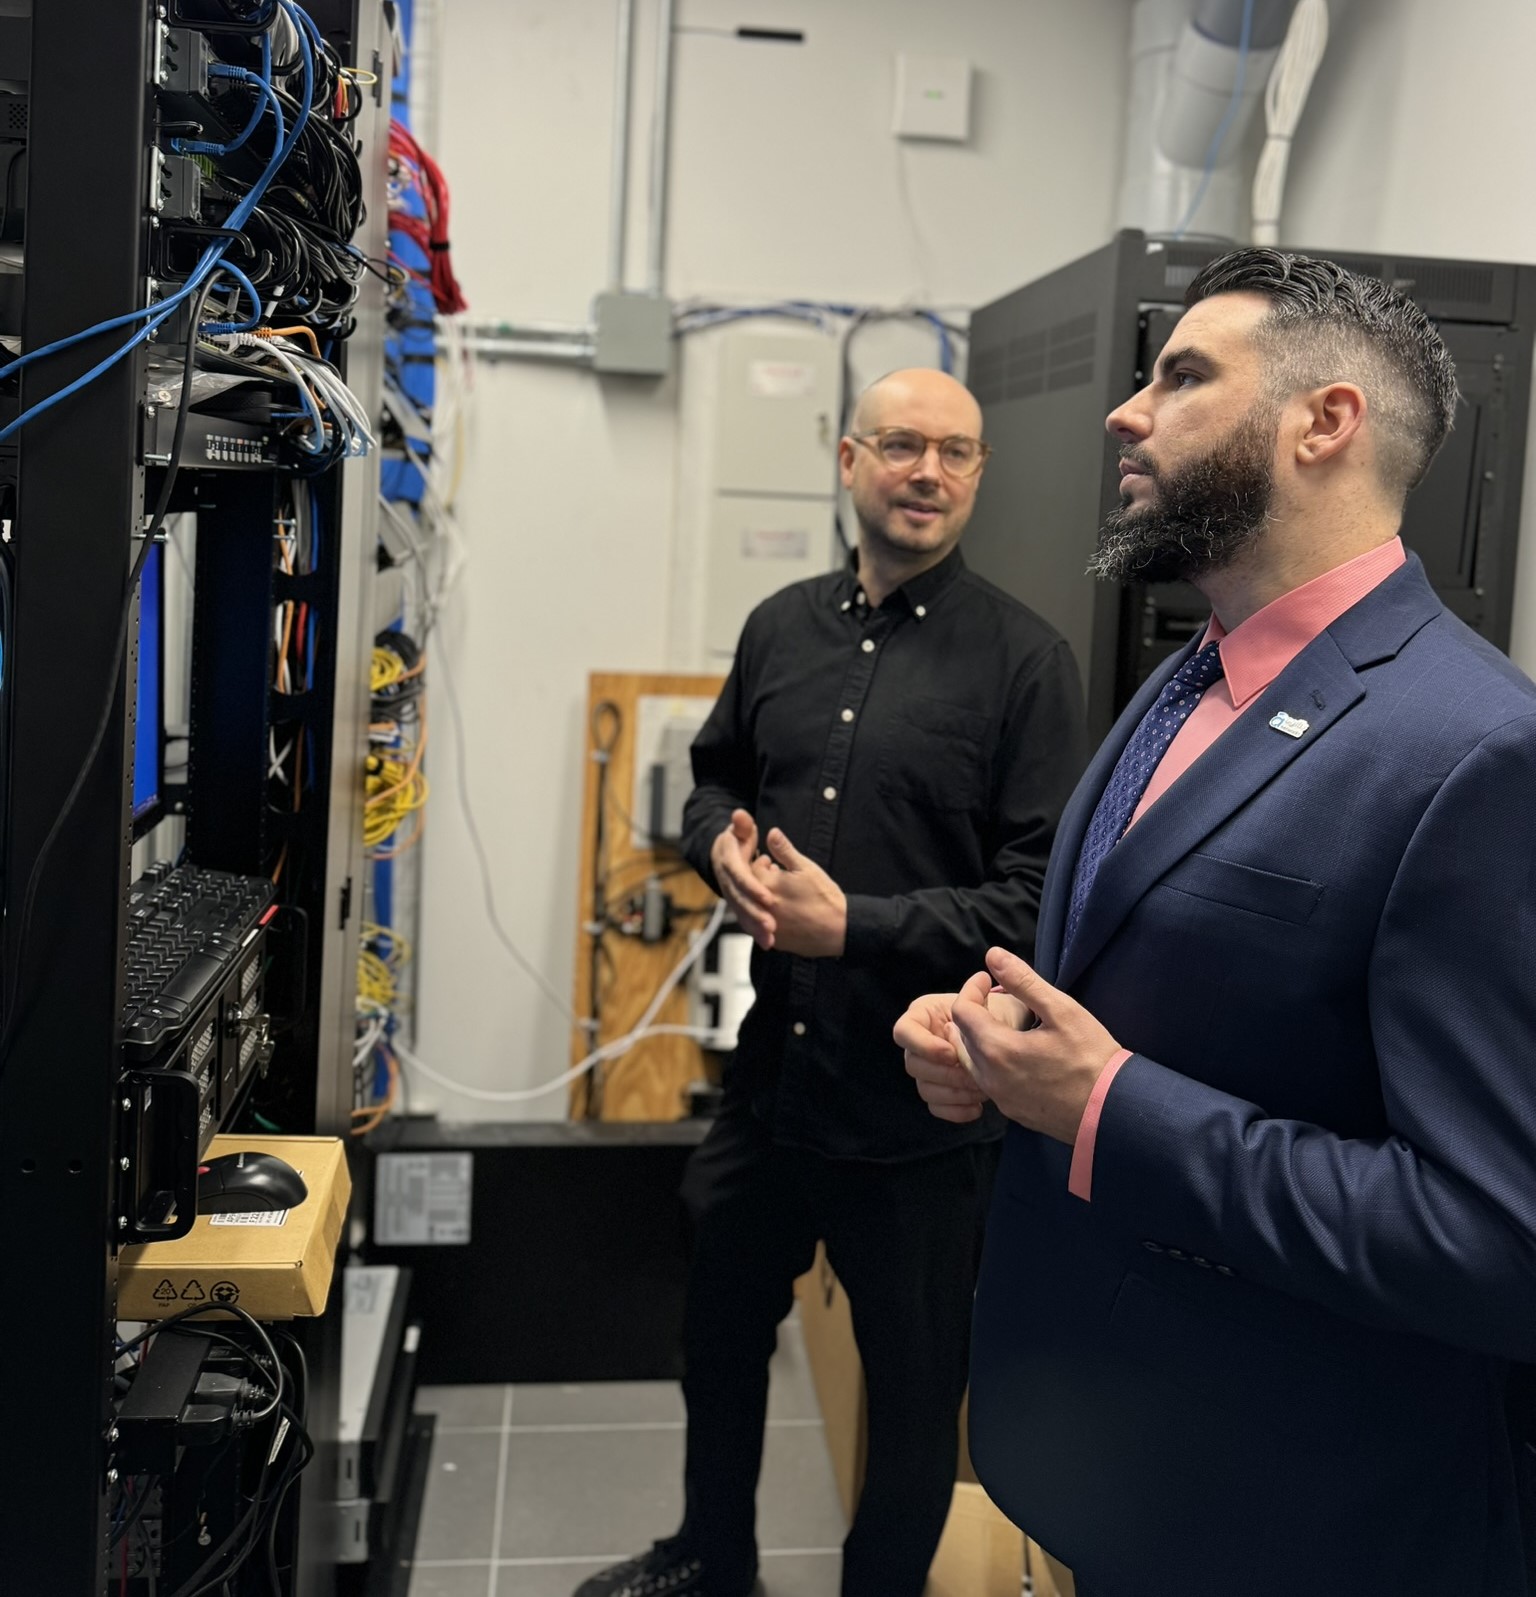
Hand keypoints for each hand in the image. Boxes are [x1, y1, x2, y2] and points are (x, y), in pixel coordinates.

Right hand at [710, 809, 775, 949]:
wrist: (721, 855)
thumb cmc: (737, 841)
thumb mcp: (740, 831)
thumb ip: (742, 825)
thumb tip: (740, 815)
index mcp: (729, 864)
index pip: (740, 878)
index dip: (753, 889)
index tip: (768, 898)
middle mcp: (728, 883)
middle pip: (741, 901)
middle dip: (756, 915)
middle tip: (772, 926)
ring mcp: (731, 896)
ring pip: (742, 914)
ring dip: (756, 928)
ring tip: (771, 940)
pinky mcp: (738, 905)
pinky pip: (746, 920)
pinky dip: (756, 931)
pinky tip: (769, 943)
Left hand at [759, 827, 846, 957]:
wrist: (840, 929)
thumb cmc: (824, 895)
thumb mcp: (806, 867)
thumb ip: (784, 850)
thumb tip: (771, 832)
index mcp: (768, 886)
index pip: (751, 869)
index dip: (762, 864)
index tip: (771, 863)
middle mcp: (761, 907)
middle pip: (750, 890)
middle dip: (761, 881)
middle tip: (777, 876)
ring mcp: (767, 926)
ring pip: (755, 909)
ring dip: (763, 900)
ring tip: (783, 894)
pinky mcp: (775, 941)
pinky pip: (764, 927)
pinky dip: (769, 918)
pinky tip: (785, 912)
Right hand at [894, 987, 1033, 1123]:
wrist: (1010, 1038)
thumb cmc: (997, 1015)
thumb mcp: (991, 1003)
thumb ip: (981, 996)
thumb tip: (982, 980)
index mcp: (923, 1015)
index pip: (903, 1031)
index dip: (924, 1045)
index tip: (952, 1053)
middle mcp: (919, 1042)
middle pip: (913, 1065)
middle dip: (945, 1074)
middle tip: (974, 1077)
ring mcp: (927, 1068)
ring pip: (924, 1088)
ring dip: (953, 1093)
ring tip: (981, 1090)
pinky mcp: (938, 1090)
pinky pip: (935, 1107)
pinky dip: (956, 1110)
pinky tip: (978, 1108)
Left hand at [947, 947, 1120, 1144]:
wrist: (1113, 1109)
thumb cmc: (1092, 1056)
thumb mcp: (1062, 1010)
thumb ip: (1023, 981)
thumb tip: (993, 955)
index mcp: (998, 1050)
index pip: (962, 1012)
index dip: (972, 990)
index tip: (988, 980)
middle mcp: (991, 1078)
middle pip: (961, 1038)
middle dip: (973, 1013)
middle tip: (995, 1000)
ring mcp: (1000, 1099)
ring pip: (971, 1062)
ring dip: (979, 1039)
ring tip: (1004, 1024)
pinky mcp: (1012, 1111)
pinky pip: (988, 1082)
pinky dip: (991, 1062)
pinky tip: (1015, 1054)